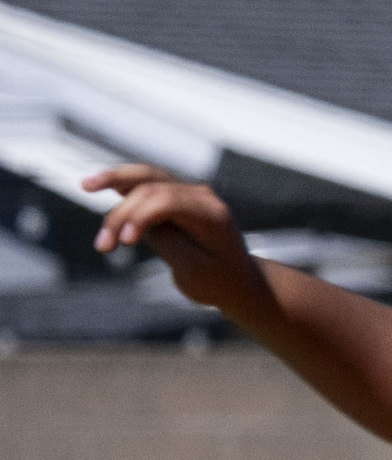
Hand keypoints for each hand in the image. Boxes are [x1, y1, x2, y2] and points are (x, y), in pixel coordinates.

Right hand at [78, 166, 273, 315]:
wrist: (238, 282)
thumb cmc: (219, 280)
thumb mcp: (194, 269)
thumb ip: (167, 241)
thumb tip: (134, 221)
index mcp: (213, 213)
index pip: (168, 200)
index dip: (140, 215)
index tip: (124, 242)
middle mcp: (201, 196)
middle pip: (151, 189)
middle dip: (122, 214)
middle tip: (103, 246)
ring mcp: (188, 193)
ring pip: (146, 177)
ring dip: (114, 183)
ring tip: (85, 185)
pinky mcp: (174, 197)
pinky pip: (146, 182)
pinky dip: (123, 182)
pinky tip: (98, 182)